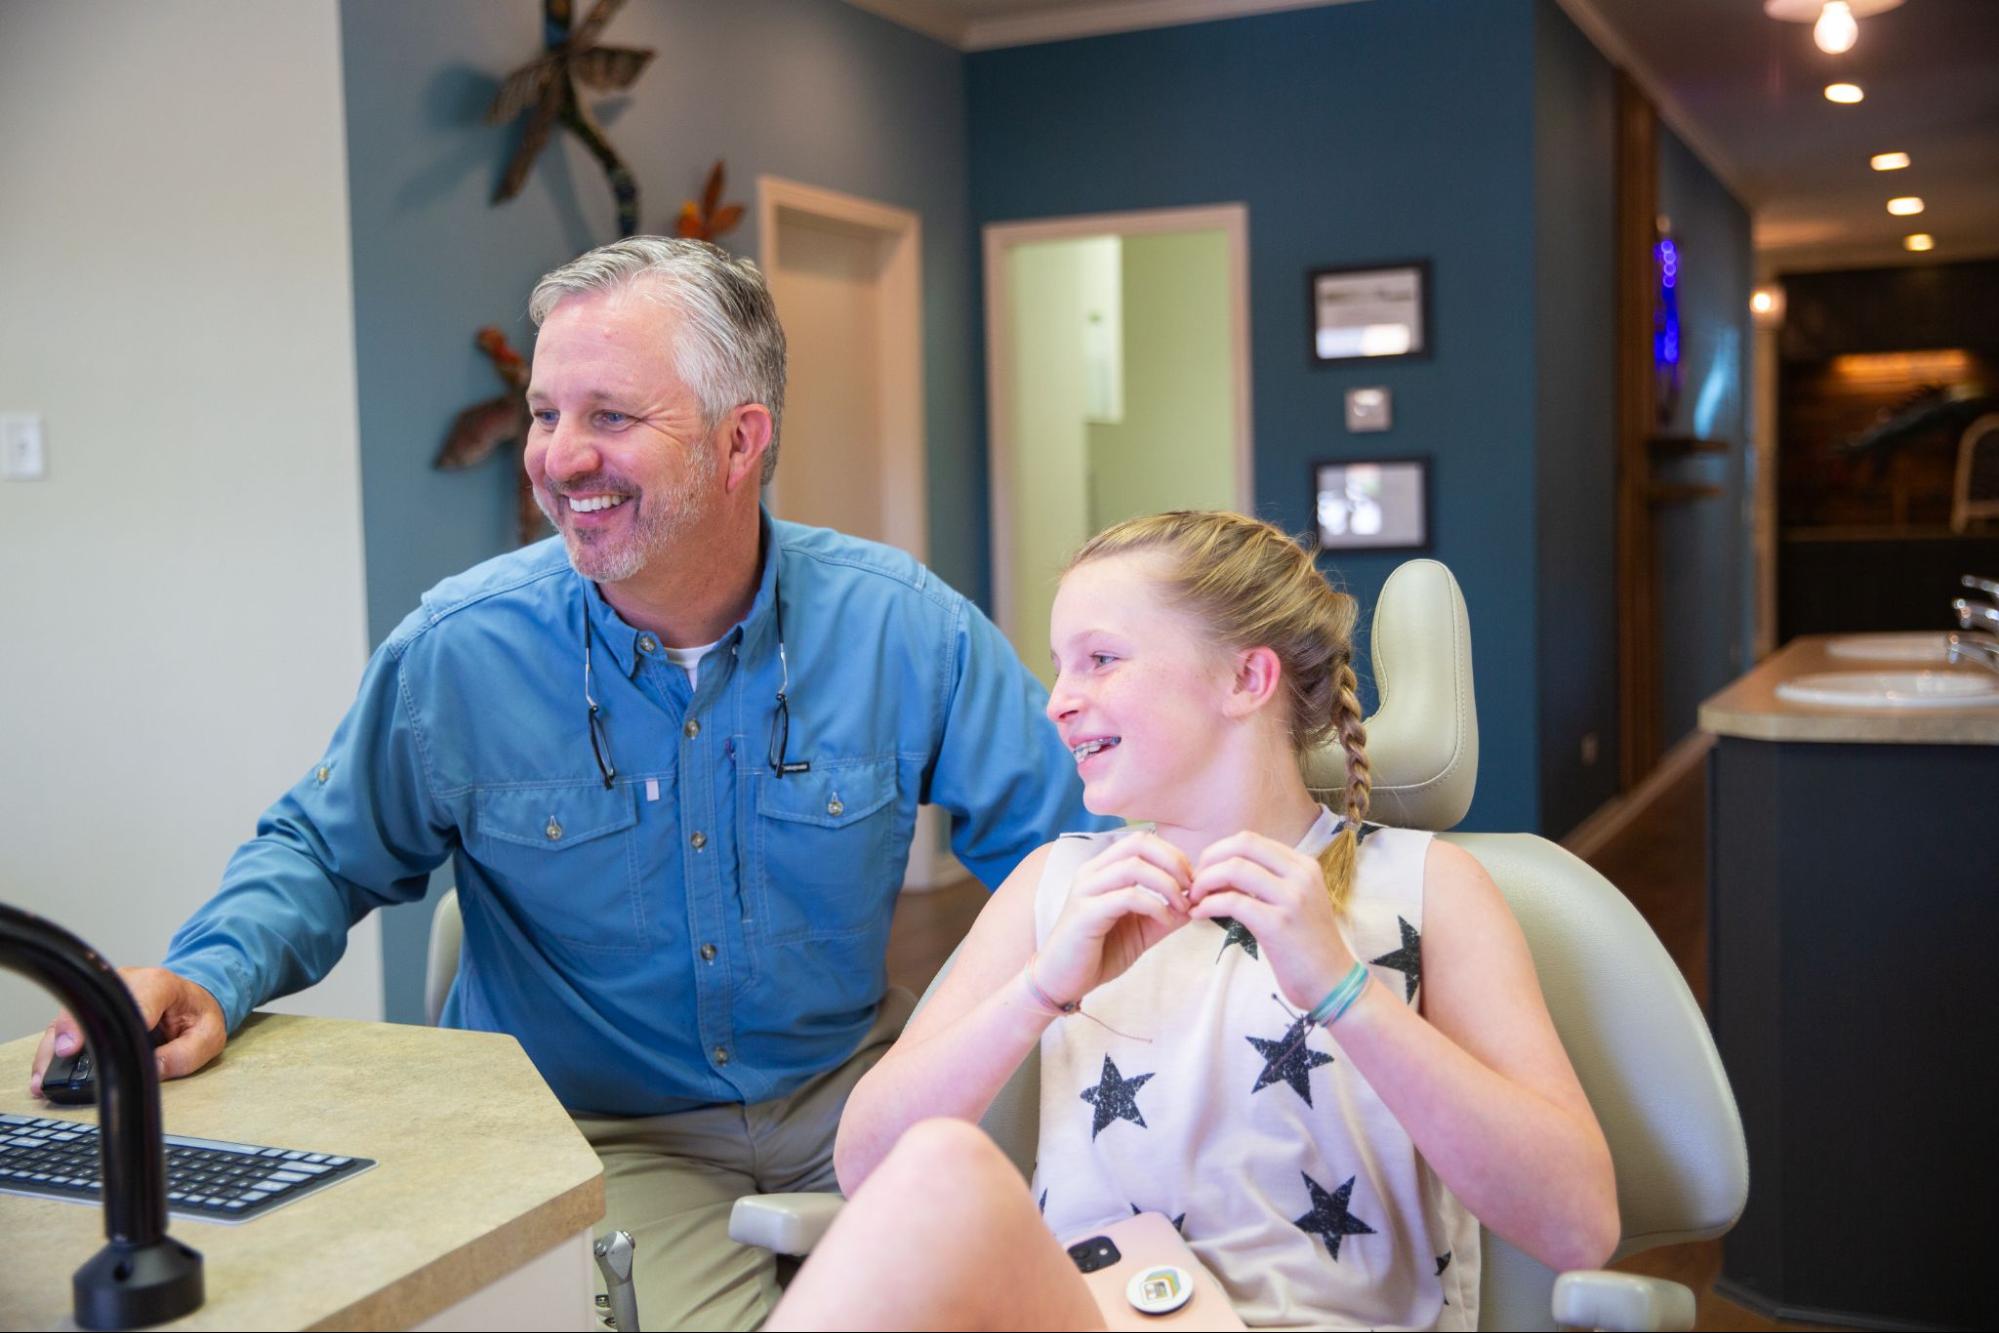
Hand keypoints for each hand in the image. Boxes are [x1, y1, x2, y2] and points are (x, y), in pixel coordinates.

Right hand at [28, 968, 226, 1096]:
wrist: (194, 1000)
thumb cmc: (198, 1016)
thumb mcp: (208, 1037)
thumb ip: (184, 1056)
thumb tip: (151, 1070)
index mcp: (160, 984)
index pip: (135, 1000)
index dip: (112, 1020)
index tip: (88, 1042)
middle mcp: (127, 982)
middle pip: (94, 1003)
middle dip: (74, 1029)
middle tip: (63, 1057)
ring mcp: (106, 993)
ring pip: (73, 1014)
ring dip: (55, 1046)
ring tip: (44, 1079)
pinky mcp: (94, 1007)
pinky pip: (69, 1025)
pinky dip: (54, 1049)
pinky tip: (44, 1073)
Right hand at [1033, 832, 1193, 1006]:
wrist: (1061, 982)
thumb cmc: (1098, 953)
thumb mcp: (1140, 930)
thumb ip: (1165, 913)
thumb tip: (1196, 901)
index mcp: (1103, 870)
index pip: (1142, 841)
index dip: (1173, 855)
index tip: (1192, 882)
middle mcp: (1092, 872)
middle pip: (1139, 843)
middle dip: (1174, 861)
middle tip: (1191, 888)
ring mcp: (1086, 890)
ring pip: (1134, 866)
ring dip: (1167, 884)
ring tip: (1182, 906)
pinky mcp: (1085, 913)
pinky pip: (1127, 897)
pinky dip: (1154, 906)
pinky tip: (1165, 921)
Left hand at [1189, 831, 1358, 1012]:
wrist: (1332, 982)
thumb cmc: (1307, 946)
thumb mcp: (1294, 901)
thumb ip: (1266, 882)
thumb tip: (1220, 870)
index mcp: (1303, 865)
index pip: (1251, 840)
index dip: (1219, 851)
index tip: (1205, 871)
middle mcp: (1300, 875)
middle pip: (1242, 845)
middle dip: (1209, 859)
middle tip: (1195, 882)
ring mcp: (1292, 898)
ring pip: (1235, 869)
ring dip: (1205, 882)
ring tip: (1195, 899)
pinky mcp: (1278, 925)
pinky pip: (1233, 902)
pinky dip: (1208, 905)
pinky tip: (1200, 915)